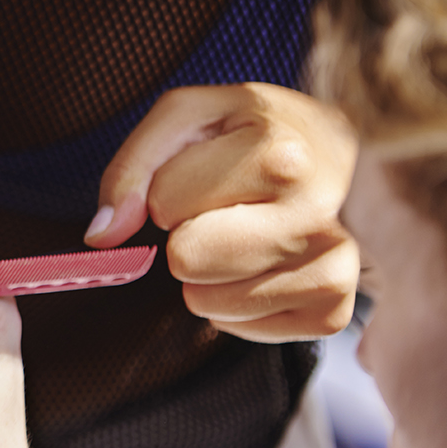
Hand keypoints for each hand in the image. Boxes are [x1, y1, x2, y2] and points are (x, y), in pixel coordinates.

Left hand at [87, 82, 358, 341]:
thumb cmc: (256, 131)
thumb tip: (103, 235)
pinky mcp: (332, 310)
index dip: (169, 190)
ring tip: (245, 235)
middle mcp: (315, 214)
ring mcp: (333, 266)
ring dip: (209, 275)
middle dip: (185, 237)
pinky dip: (237, 307)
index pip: (163, 204)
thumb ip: (132, 167)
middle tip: (223, 210)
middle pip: (186, 261)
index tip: (208, 173)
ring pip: (210, 303)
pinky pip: (244, 330)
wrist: (343, 151)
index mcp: (278, 155)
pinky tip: (262, 266)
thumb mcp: (188, 116)